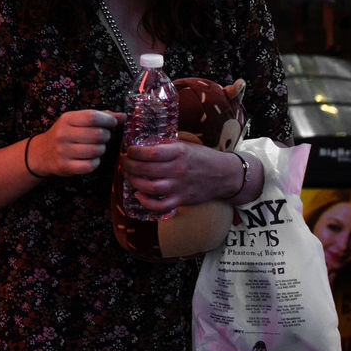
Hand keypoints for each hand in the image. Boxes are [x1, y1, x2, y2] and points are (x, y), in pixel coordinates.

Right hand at [26, 110, 119, 177]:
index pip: (92, 117)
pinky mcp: (65, 166)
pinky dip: (95, 162)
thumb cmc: (66, 134)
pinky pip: (90, 165)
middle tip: (103, 137)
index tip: (112, 123)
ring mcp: (63, 151)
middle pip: (97, 134)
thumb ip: (100, 116)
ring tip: (97, 147)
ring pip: (96, 151)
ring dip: (102, 149)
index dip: (108, 120)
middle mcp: (63, 134)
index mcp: (67, 119)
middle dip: (106, 136)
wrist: (42, 152)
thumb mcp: (77, 120)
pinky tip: (92, 158)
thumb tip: (123, 116)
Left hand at [121, 141, 243, 211]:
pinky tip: (139, 195)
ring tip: (130, 176)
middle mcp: (178, 169)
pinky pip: (159, 205)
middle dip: (129, 165)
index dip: (133, 152)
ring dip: (133, 182)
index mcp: (179, 152)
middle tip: (124, 162)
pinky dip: (146, 202)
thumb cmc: (204, 158)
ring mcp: (179, 186)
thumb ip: (167, 146)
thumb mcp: (186, 145)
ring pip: (148, 187)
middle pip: (144, 169)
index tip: (128, 151)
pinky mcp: (182, 200)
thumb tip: (144, 145)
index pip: (149, 152)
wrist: (226, 175)